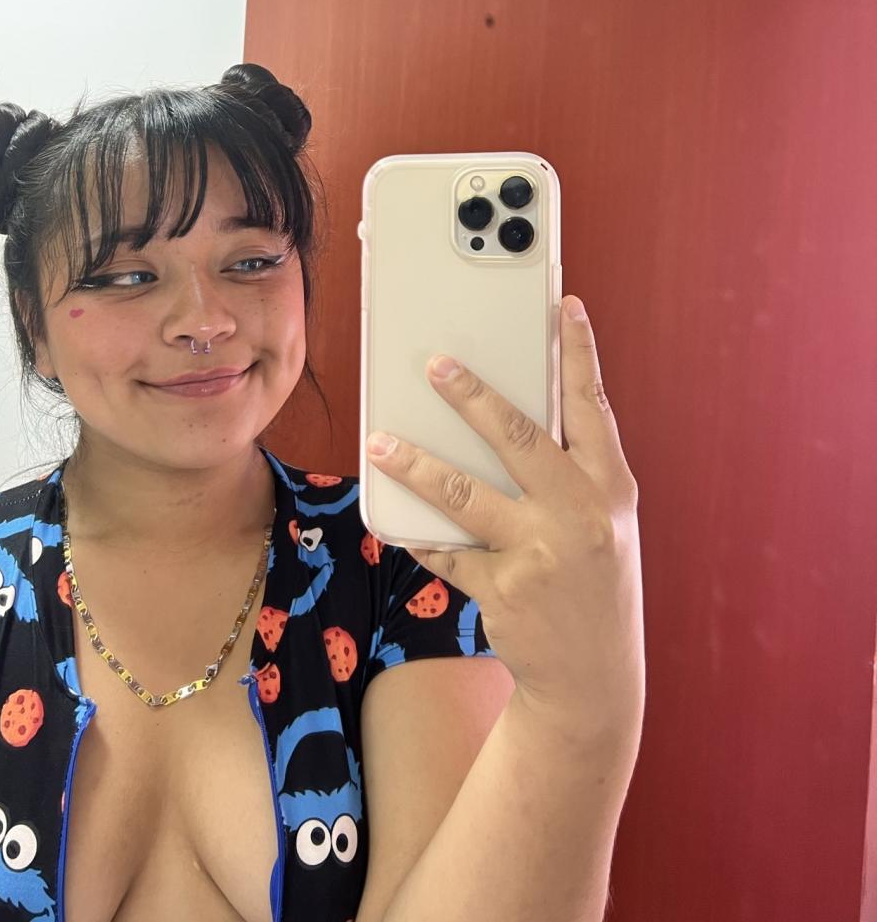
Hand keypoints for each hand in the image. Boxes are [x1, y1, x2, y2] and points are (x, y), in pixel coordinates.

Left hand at [366, 296, 643, 745]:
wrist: (594, 683)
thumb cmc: (593, 584)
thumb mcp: (602, 523)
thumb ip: (569, 472)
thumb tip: (504, 416)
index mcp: (609, 488)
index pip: (592, 406)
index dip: (578, 352)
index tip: (561, 305)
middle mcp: (580, 514)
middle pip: (517, 437)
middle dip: (472, 395)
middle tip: (435, 362)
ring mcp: (541, 553)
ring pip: (465, 494)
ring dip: (416, 466)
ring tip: (379, 444)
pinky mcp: (503, 589)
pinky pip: (446, 549)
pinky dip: (417, 533)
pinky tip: (392, 520)